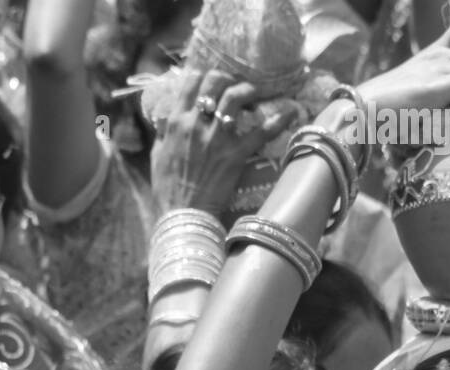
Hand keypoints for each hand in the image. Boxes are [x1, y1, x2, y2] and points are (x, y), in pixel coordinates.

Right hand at [150, 68, 290, 217]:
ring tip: (254, 92)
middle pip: (215, 82)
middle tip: (234, 84)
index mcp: (177, 122)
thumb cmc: (167, 189)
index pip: (192, 82)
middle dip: (227, 78)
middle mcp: (197, 124)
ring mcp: (218, 138)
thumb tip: (166, 116)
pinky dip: (278, 120)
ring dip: (248, 89)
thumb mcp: (157, 155)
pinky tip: (292, 112)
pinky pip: (261, 132)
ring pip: (236, 97)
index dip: (204, 74)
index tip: (211, 78)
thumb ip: (163, 131)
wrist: (183, 215)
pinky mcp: (236, 154)